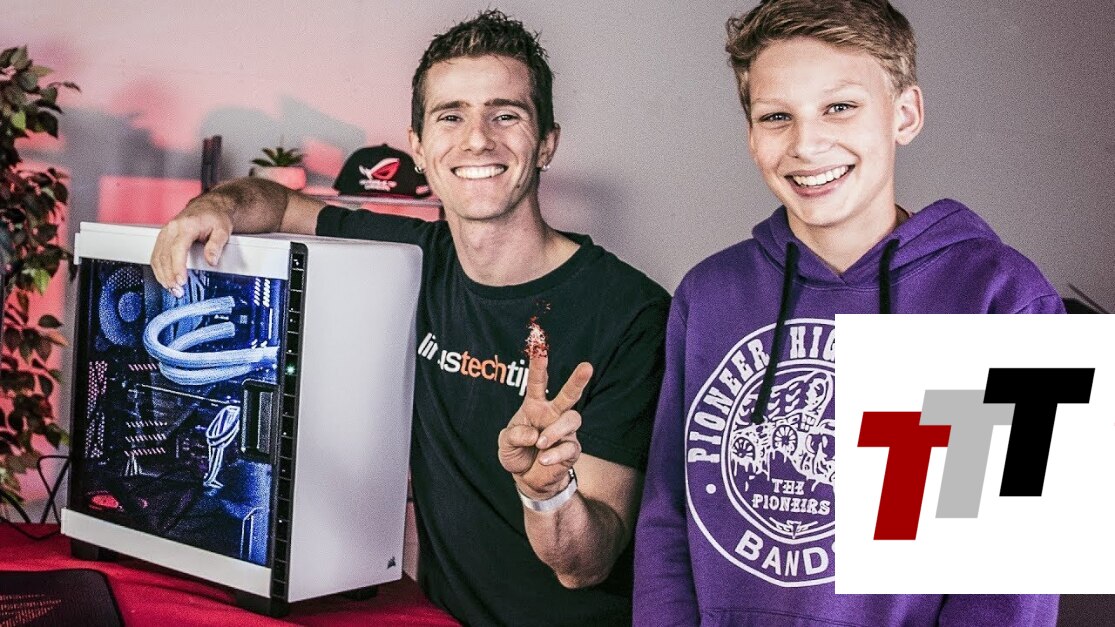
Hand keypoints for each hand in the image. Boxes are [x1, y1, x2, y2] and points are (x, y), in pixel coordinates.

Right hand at [150, 195, 232, 296]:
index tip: (180, 281)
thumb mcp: (223, 230)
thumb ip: (216, 246)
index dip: (177, 267)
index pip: (177, 249)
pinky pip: (156, 255)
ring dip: (162, 275)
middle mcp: (172, 228)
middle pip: (164, 255)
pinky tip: (165, 279)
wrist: (209, 206)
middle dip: (169, 276)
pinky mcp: (163, 237)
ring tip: (172, 289)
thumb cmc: (215, 217)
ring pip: (157, 256)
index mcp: (186, 226)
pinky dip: (159, 269)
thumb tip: (211, 261)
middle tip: (178, 291)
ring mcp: (165, 232)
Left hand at [498, 354, 592, 499]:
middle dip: (577, 379)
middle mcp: (553, 414)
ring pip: (572, 419)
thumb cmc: (517, 453)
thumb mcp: (505, 443)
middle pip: (569, 394)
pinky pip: (568, 447)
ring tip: (540, 444)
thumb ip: (514, 435)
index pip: (538, 382)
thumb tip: (534, 433)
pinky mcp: (572, 449)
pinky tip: (543, 460)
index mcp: (535, 406)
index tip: (539, 347)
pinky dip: (553, 454)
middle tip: (587, 366)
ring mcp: (565, 431)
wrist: (528, 479)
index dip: (539, 364)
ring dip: (555, 431)